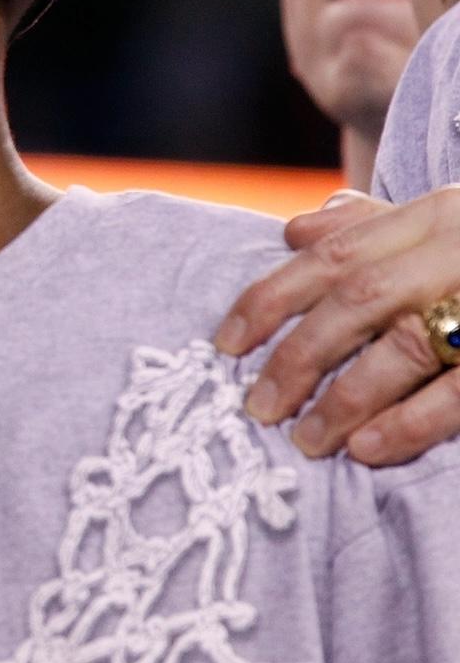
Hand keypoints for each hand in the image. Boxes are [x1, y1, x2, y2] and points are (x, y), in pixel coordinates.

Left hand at [216, 187, 459, 464]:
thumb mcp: (452, 222)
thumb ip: (375, 230)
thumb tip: (294, 233)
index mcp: (439, 214)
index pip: (332, 255)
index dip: (269, 299)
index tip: (224, 344)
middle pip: (355, 298)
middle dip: (295, 356)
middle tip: (256, 408)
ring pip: (404, 343)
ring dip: (344, 398)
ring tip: (306, 440)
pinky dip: (411, 421)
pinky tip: (369, 449)